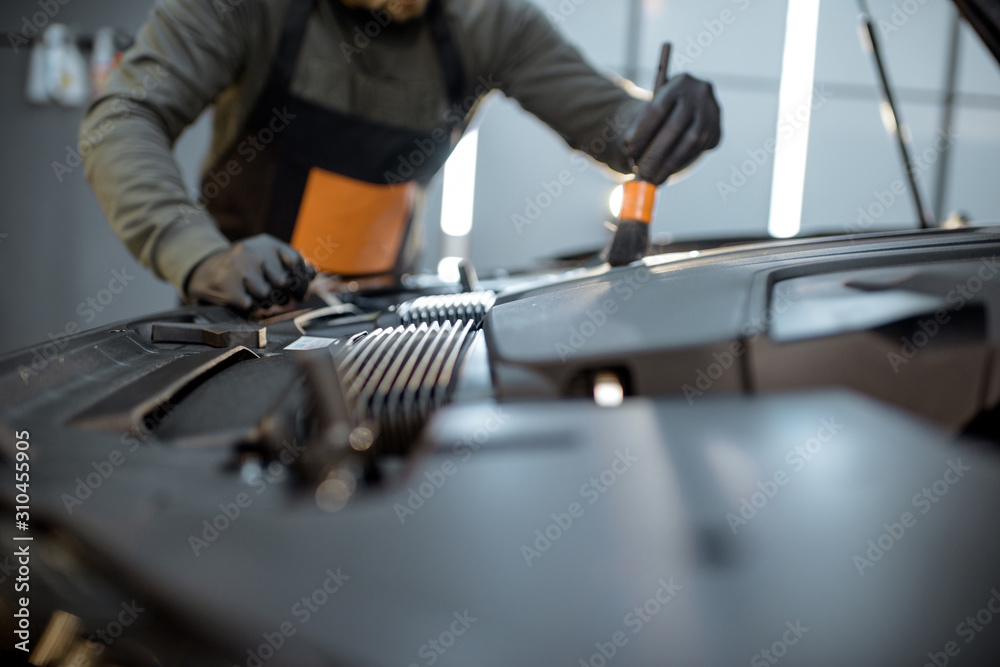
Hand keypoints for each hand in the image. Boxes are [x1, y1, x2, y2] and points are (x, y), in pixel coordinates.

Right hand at [185, 234, 315, 310]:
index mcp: (268, 243)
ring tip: (260, 298)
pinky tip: (246, 300)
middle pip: (284, 282)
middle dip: (285, 296)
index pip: (296, 261)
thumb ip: (290, 265)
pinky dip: (251, 308)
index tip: (301, 294)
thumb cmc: (245, 268)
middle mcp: (254, 251)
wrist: (206, 271)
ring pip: (267, 295)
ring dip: (267, 303)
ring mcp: (239, 267)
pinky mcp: (227, 284)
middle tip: (280, 299)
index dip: (302, 281)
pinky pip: (250, 305)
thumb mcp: (267, 258)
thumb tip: (312, 273)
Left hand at [623, 74, 721, 184]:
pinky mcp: (718, 131)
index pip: (658, 110)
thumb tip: (630, 154)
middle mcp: (700, 94)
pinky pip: (698, 151)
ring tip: (652, 179)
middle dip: (656, 154)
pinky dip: (681, 164)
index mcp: (679, 83)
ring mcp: (713, 112)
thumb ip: (639, 127)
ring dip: (669, 164)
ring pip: (690, 142)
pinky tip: (666, 173)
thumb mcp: (650, 110)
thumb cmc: (663, 110)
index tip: (630, 152)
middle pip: (675, 127)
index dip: (643, 133)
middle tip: (641, 173)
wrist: (691, 105)